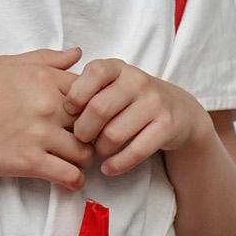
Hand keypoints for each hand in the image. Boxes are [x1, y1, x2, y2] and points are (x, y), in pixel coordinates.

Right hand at [0, 49, 92, 185]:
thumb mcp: (7, 64)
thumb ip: (46, 59)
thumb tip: (77, 54)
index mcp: (44, 79)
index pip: (89, 90)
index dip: (91, 104)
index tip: (85, 114)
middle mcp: (47, 105)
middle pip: (92, 121)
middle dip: (93, 132)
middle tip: (87, 139)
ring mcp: (40, 135)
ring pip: (85, 151)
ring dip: (84, 157)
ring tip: (76, 159)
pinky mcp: (30, 162)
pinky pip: (69, 175)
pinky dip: (74, 180)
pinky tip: (70, 179)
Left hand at [65, 59, 205, 176]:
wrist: (179, 110)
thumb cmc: (131, 100)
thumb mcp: (111, 83)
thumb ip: (84, 87)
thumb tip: (55, 107)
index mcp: (119, 67)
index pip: (93, 73)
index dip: (76, 95)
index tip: (70, 112)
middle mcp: (138, 80)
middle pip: (99, 109)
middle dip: (83, 130)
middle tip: (81, 139)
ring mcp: (155, 103)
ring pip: (114, 134)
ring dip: (100, 149)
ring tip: (98, 150)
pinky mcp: (167, 126)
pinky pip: (135, 151)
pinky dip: (116, 165)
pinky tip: (108, 168)